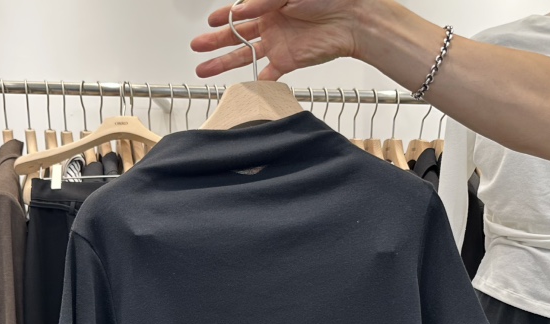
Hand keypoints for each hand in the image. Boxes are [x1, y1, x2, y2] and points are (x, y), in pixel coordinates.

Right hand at [191, 0, 366, 81]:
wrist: (352, 17)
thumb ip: (263, 1)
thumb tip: (240, 11)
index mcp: (269, 3)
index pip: (240, 12)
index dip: (223, 18)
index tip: (210, 22)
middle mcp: (271, 24)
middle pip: (236, 35)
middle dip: (215, 42)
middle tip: (197, 48)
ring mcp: (278, 44)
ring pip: (245, 55)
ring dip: (224, 63)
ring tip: (205, 70)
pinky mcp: (288, 61)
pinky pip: (269, 75)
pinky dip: (258, 83)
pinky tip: (244, 89)